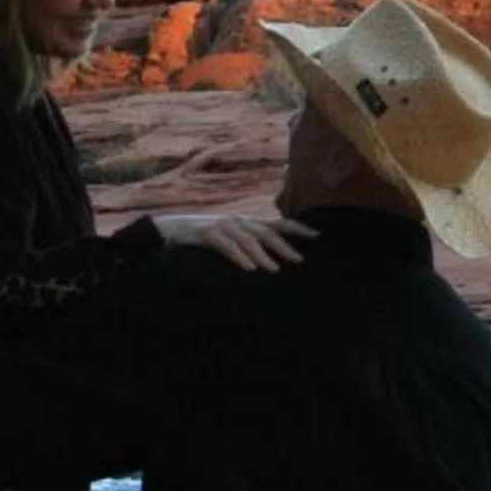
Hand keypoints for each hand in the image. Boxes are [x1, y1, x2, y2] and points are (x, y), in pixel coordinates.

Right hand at [154, 210, 310, 272]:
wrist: (172, 229)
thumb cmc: (205, 236)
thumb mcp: (231, 237)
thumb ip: (250, 243)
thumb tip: (272, 258)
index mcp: (247, 222)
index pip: (277, 223)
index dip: (297, 227)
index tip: (317, 235)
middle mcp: (239, 221)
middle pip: (266, 232)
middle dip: (283, 246)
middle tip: (299, 260)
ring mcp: (223, 226)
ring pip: (248, 240)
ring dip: (262, 255)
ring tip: (274, 269)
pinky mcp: (208, 234)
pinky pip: (226, 247)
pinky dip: (239, 257)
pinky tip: (249, 268)